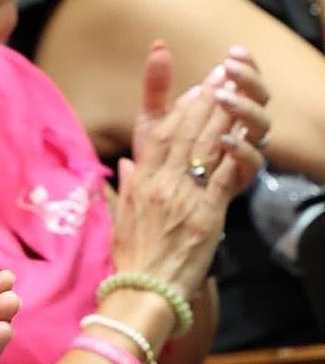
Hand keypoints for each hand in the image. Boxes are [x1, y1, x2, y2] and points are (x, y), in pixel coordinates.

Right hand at [115, 44, 261, 297]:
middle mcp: (159, 183)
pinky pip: (220, 176)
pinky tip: (242, 134)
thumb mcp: (122, 217)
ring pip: (203, 147)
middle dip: (205, 100)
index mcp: (140, 182)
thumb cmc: (132, 258)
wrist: (143, 290)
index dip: (175, 104)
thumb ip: (127, 187)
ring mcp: (182, 197)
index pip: (158, 133)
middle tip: (221, 74)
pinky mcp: (205, 215)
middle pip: (184, 132)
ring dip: (221, 116)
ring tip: (235, 91)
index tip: (192, 85)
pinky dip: (231, 153)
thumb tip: (127, 165)